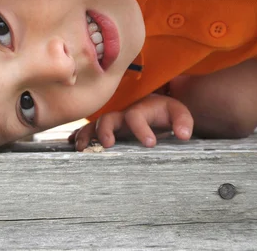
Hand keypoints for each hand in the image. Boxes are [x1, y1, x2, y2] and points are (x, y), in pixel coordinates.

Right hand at [69, 94, 193, 150]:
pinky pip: (88, 131)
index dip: (142, 129)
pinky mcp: (105, 130)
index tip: (150, 143)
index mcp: (140, 109)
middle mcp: (122, 114)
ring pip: (93, 125)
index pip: (137, 116)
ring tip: (81, 148)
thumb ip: (183, 122)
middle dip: (106, 130)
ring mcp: (111, 122)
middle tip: (108, 145)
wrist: (154, 107)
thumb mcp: (178, 113)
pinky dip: (79, 136)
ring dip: (86, 135)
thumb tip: (183, 135)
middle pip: (108, 118)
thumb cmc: (165, 112)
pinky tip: (72, 145)